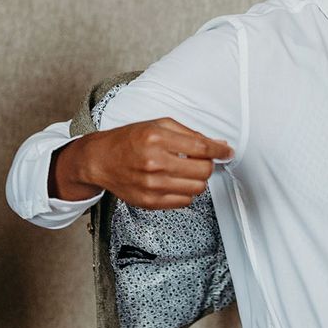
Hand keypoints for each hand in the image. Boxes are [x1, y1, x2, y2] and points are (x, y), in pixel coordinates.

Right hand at [49, 118, 233, 208]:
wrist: (100, 159)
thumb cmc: (130, 139)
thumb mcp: (159, 125)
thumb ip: (190, 134)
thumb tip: (218, 144)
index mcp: (158, 139)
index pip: (202, 148)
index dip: (220, 151)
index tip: (227, 152)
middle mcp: (154, 163)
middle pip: (203, 171)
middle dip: (208, 164)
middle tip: (200, 159)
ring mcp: (151, 185)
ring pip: (197, 188)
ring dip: (198, 179)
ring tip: (186, 170)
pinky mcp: (149, 201)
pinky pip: (184, 201)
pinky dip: (186, 191)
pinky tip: (176, 181)